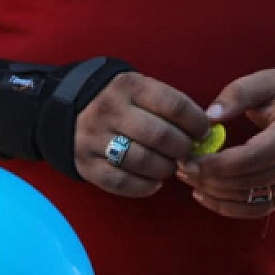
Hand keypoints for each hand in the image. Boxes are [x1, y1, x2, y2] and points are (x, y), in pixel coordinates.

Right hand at [74, 72, 210, 195]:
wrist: (69, 110)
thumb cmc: (120, 102)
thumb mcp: (140, 90)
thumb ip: (169, 106)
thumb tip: (204, 133)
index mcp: (128, 86)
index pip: (174, 106)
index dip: (197, 123)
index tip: (204, 133)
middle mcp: (108, 110)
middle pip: (160, 136)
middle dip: (182, 149)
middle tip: (186, 153)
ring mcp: (93, 138)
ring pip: (141, 161)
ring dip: (164, 169)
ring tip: (169, 167)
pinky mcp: (85, 163)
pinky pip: (120, 182)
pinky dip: (143, 187)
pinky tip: (153, 183)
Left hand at [178, 70, 274, 218]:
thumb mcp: (267, 80)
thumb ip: (237, 94)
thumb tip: (207, 117)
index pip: (253, 157)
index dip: (218, 164)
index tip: (187, 161)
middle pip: (247, 181)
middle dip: (209, 178)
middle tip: (180, 166)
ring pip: (249, 199)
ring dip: (213, 192)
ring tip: (187, 177)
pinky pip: (255, 210)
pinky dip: (227, 207)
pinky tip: (203, 195)